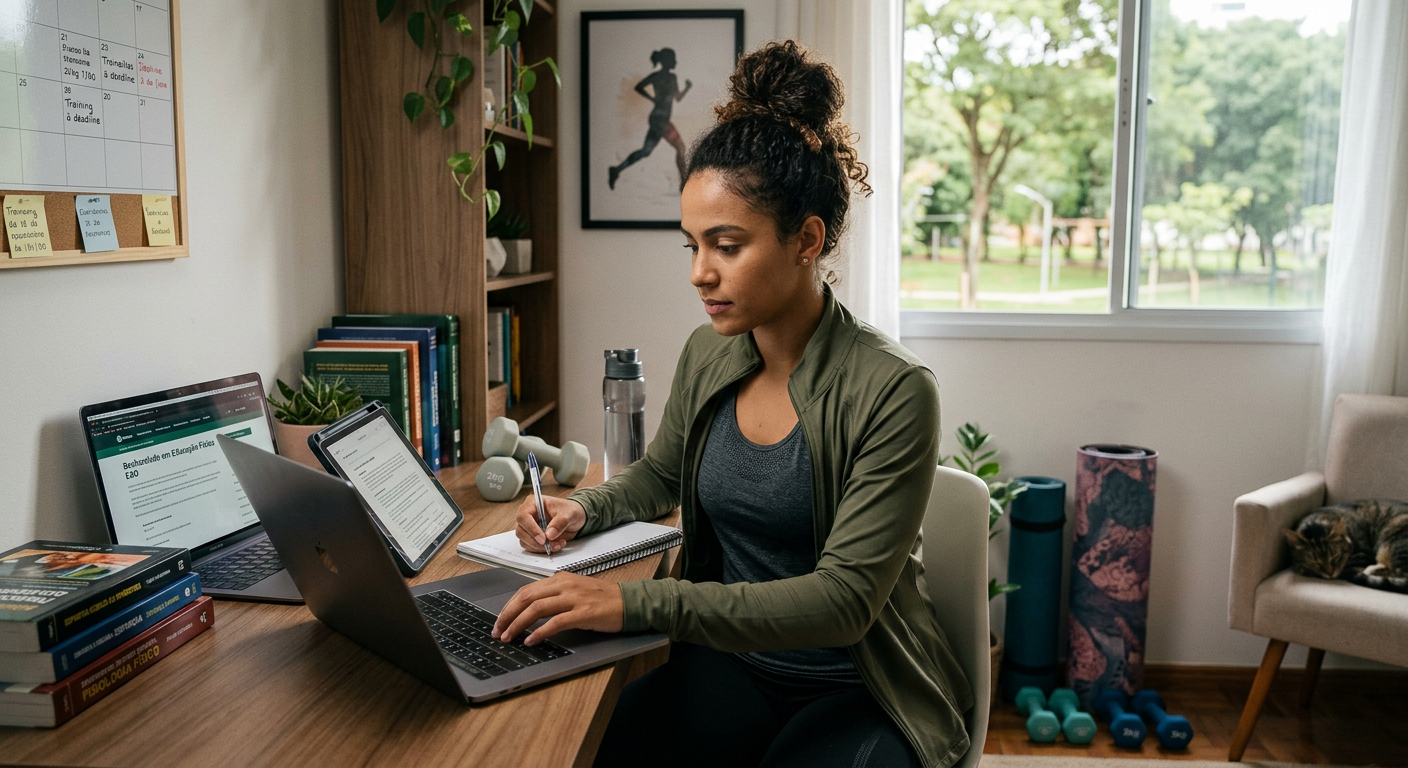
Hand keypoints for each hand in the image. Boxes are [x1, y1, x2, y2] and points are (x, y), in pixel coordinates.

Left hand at [492, 572, 623, 645]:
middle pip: (526, 598)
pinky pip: (555, 622)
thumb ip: (554, 595)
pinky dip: (540, 632)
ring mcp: (574, 598)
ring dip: (518, 624)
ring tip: (509, 637)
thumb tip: (529, 609)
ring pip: (536, 609)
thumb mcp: (574, 590)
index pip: (526, 590)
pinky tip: (531, 641)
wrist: (628, 602)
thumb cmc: (602, 599)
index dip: (509, 607)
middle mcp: (564, 585)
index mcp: (559, 579)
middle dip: (507, 616)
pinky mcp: (583, 613)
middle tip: (497, 631)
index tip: (499, 621)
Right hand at [515, 496, 585, 552]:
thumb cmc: (570, 511)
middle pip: (521, 531)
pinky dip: (542, 549)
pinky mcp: (532, 537)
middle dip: (535, 541)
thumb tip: (549, 535)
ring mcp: (528, 527)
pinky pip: (531, 547)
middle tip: (550, 545)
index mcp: (533, 503)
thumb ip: (560, 523)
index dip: (531, 529)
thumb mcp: (569, 514)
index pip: (523, 516)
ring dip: (540, 547)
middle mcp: (528, 515)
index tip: (543, 538)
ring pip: (524, 541)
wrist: (574, 518)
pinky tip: (555, 545)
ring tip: (558, 544)